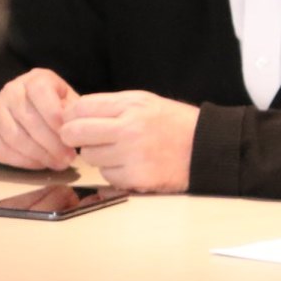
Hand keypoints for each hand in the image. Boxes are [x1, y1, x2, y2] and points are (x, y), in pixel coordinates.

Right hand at [0, 68, 78, 171]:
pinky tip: (39, 164)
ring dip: (38, 155)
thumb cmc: (57, 105)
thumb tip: (76, 129)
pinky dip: (21, 161)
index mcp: (35, 79)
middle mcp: (11, 90)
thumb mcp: (69, 100)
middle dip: (51, 143)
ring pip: (14, 137)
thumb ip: (73, 112)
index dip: (54, 115)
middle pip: (28, 119)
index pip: (41, 92)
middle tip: (68, 158)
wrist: (27, 106)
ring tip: (57, 163)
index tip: (69, 135)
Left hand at [58, 93, 197, 192]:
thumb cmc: (176, 124)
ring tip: (120, 152)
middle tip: (86, 140)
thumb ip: (112, 105)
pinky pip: (107, 176)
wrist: (208, 147)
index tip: (77, 121)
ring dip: (99, 157)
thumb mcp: (146, 102)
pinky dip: (115, 173)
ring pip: (90, 157)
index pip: (80, 108)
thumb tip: (74, 114)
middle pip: (75, 133)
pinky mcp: (137, 177)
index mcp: (131, 105)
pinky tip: (132, 165)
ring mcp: (133, 155)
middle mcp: (129, 128)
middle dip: (74, 137)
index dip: (72, 116)